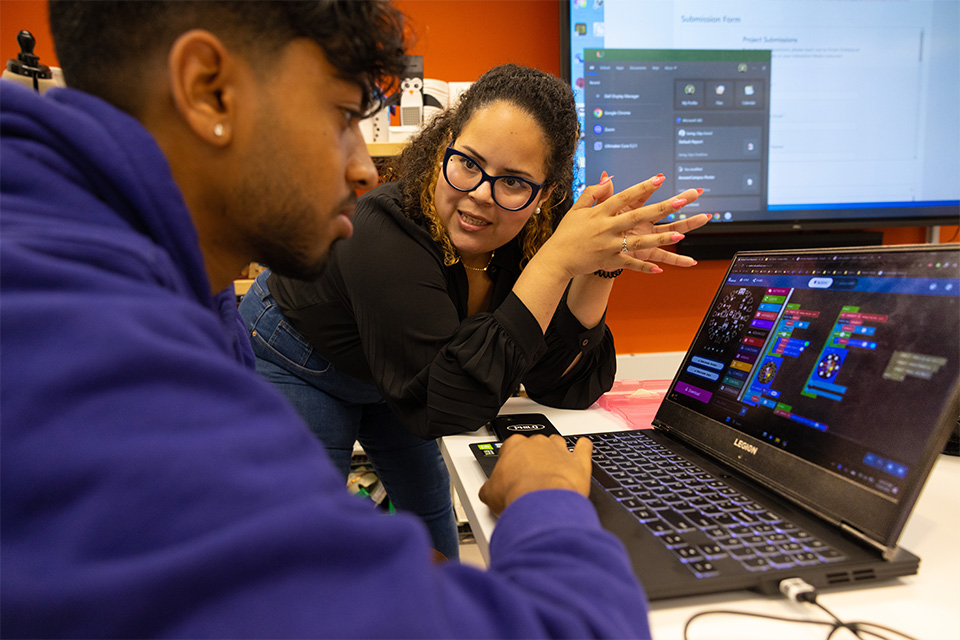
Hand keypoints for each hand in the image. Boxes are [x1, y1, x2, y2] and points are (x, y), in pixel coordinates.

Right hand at [478, 435, 592, 514]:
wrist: (542, 504)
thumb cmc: (518, 495)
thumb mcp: (489, 493)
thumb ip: (490, 487)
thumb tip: (488, 492)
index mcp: (514, 445)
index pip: (511, 446)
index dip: (511, 461)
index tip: (512, 472)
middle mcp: (538, 443)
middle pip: (535, 444)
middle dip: (534, 458)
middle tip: (531, 477)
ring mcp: (559, 450)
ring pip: (558, 443)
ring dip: (556, 453)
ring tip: (552, 470)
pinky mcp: (578, 460)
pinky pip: (584, 446)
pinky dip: (582, 448)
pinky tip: (581, 450)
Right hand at [543, 174, 710, 277]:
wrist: (556, 258)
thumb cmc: (566, 233)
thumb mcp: (577, 209)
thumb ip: (593, 193)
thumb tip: (608, 178)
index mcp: (600, 212)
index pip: (624, 196)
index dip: (642, 187)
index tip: (659, 178)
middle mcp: (606, 228)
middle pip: (637, 216)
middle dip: (661, 208)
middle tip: (681, 201)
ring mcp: (609, 245)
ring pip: (638, 241)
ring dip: (659, 239)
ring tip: (679, 235)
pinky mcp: (609, 260)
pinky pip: (629, 264)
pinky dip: (643, 267)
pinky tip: (659, 269)